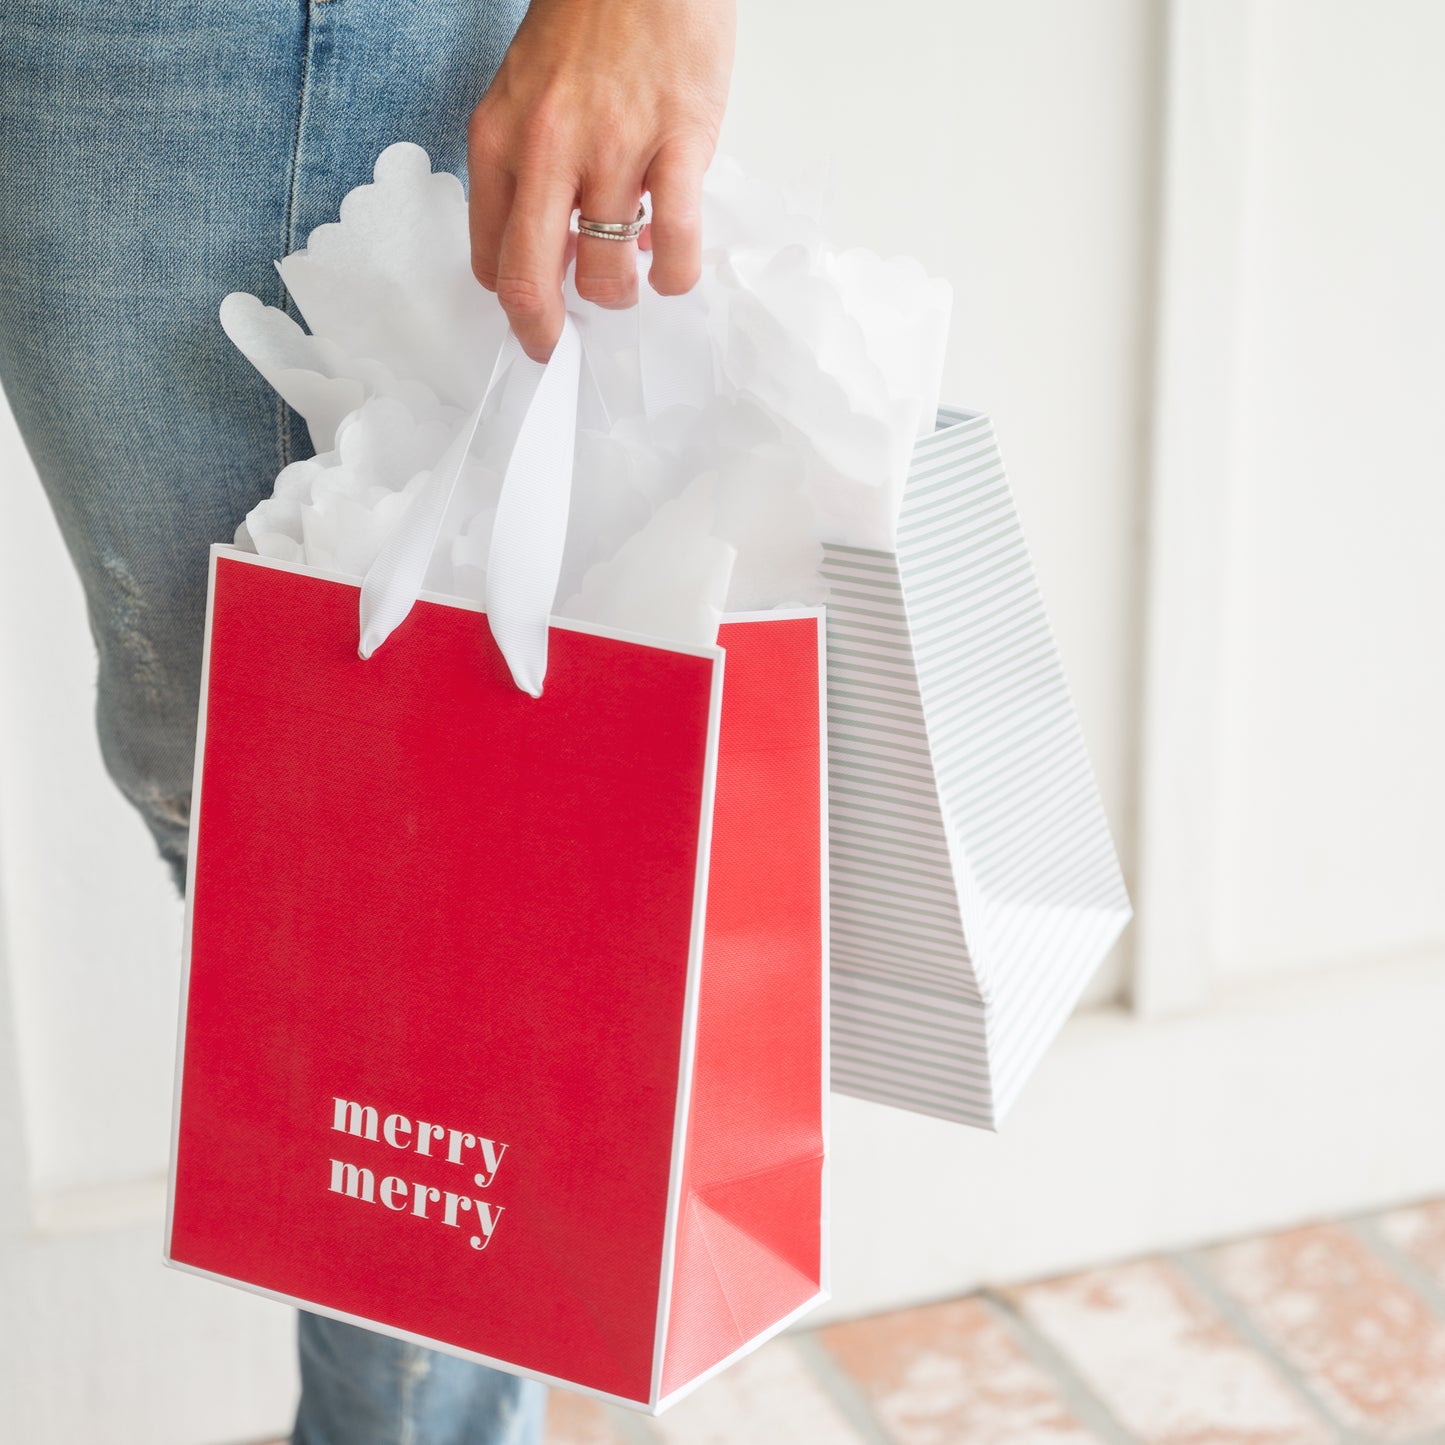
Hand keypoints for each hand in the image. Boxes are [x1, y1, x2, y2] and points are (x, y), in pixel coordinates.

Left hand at [467, 0, 734, 360]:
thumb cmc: (591, 23)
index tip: (535, 307)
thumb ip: (532, 171)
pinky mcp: (680, 145)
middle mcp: (548, 150)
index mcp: (501, 138)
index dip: (513, 296)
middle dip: (543, 333)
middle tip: (558, 346)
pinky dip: (675, 275)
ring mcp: (615, 149)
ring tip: (635, 275)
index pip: (490, 254)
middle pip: (530, 281)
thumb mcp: (529, 94)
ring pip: (607, 275)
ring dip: (622, 295)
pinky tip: (673, 267)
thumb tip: (565, 247)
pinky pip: (676, 245)